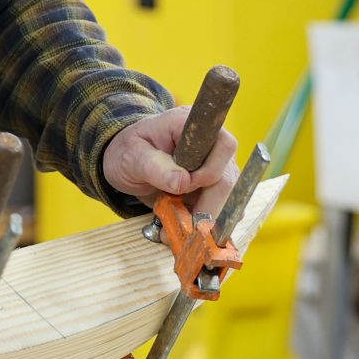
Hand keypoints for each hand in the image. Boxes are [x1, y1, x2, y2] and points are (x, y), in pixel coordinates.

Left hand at [103, 103, 240, 220]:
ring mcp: (218, 168)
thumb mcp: (132, 157)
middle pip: (228, 180)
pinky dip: (204, 227)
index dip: (209, 172)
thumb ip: (154, 167)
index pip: (223, 146)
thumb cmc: (130, 152)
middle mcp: (213, 146)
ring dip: (204, 222)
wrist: (130, 162)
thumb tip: (183, 182)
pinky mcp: (216, 189)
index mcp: (193, 127)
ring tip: (174, 231)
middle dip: (206, 209)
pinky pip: (222, 212)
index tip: (184, 187)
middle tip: (180, 229)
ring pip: (229, 200)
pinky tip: (182, 229)